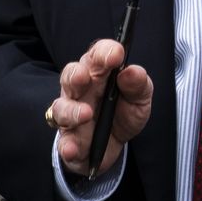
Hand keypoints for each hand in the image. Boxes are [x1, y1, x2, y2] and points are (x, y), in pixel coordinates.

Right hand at [49, 39, 153, 177]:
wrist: (115, 145)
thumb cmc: (124, 112)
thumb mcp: (139, 99)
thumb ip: (139, 85)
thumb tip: (132, 71)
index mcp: (99, 73)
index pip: (97, 55)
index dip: (104, 52)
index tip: (116, 54)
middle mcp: (80, 90)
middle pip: (70, 76)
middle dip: (75, 74)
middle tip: (83, 76)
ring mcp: (71, 115)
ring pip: (62, 108)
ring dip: (72, 110)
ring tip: (86, 114)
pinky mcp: (69, 140)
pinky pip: (63, 142)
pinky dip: (66, 145)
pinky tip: (72, 148)